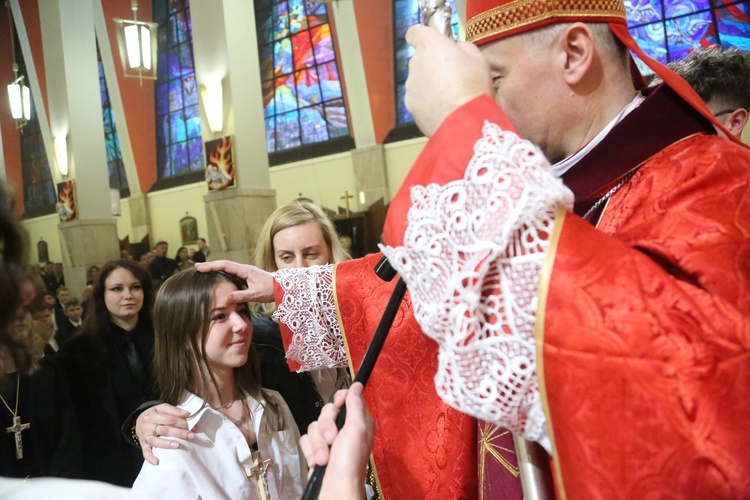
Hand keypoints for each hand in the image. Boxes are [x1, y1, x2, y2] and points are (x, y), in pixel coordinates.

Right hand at [136, 403, 192, 464]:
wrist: (137, 421)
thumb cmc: (154, 414)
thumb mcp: (162, 408)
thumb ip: (174, 410)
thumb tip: (187, 414)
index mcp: (153, 415)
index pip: (170, 419)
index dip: (182, 422)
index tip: (193, 426)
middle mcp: (147, 426)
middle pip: (165, 430)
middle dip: (179, 433)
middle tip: (191, 436)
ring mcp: (145, 436)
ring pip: (156, 441)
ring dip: (167, 444)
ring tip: (177, 445)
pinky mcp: (143, 445)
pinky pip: (145, 452)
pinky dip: (150, 457)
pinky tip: (157, 462)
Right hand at [194, 260, 274, 303]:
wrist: (282, 288)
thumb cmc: (270, 290)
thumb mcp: (255, 295)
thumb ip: (241, 296)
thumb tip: (225, 299)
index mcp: (245, 270)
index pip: (225, 265)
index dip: (212, 266)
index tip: (200, 267)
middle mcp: (244, 268)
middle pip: (224, 264)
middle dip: (210, 265)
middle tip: (197, 267)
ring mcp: (245, 272)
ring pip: (227, 268)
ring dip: (215, 268)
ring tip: (203, 270)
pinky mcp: (246, 276)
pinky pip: (231, 272)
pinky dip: (222, 273)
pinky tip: (217, 277)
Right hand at [299, 383, 373, 497]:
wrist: (334, 491)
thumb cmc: (349, 462)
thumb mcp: (356, 430)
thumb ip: (355, 405)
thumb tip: (357, 384)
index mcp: (358, 422)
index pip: (347, 399)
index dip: (340, 400)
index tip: (338, 406)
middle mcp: (344, 430)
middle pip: (327, 411)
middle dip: (326, 426)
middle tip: (332, 440)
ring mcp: (329, 441)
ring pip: (314, 426)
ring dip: (318, 444)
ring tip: (324, 459)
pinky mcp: (316, 451)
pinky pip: (306, 440)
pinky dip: (310, 452)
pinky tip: (317, 463)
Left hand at [404, 25, 492, 136]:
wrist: (463, 122)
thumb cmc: (473, 86)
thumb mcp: (478, 58)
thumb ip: (461, 47)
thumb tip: (454, 49)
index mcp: (430, 45)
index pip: (414, 32)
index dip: (422, 37)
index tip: (433, 44)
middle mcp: (415, 63)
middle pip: (420, 59)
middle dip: (432, 64)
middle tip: (453, 76)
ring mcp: (410, 86)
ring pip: (419, 80)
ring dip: (430, 84)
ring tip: (449, 97)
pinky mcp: (410, 105)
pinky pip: (419, 98)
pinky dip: (427, 102)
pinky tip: (443, 110)